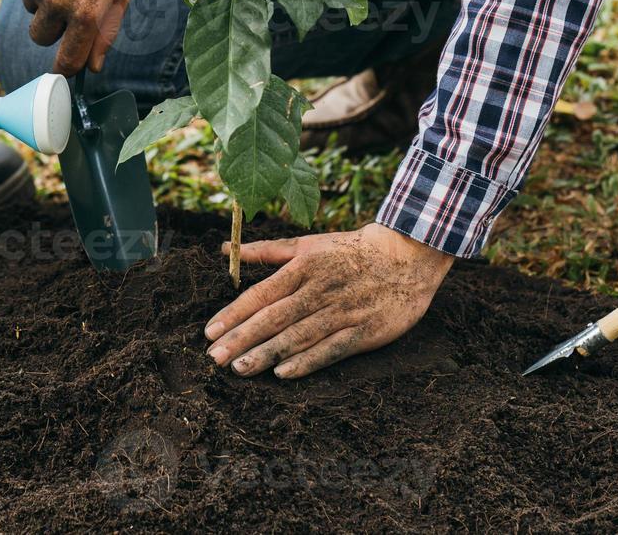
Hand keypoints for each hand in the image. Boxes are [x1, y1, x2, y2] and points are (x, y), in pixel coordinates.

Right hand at [13, 0, 135, 75]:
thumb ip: (107, 32)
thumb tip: (93, 66)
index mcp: (85, 12)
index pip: (67, 62)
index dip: (68, 67)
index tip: (69, 65)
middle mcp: (55, 0)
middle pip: (40, 37)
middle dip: (54, 28)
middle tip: (71, 6)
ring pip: (32, 7)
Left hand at [204, 223, 452, 378]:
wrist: (408, 255)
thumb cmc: (351, 250)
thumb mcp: (308, 245)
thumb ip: (266, 251)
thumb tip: (225, 249)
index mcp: (303, 268)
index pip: (260, 295)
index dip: (233, 315)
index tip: (209, 333)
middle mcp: (319, 290)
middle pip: (273, 318)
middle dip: (241, 339)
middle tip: (213, 359)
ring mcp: (342, 311)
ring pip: (297, 336)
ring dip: (266, 354)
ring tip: (239, 369)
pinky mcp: (364, 331)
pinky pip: (331, 349)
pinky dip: (307, 361)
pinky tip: (283, 373)